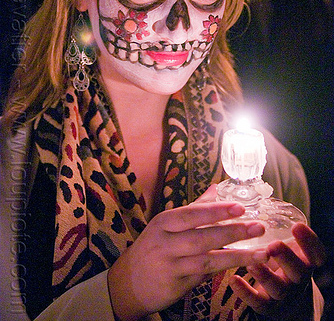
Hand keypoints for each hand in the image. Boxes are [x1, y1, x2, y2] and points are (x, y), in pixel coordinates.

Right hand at [108, 185, 267, 320]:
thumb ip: (193, 208)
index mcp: (164, 222)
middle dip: (232, 231)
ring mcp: (170, 265)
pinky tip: (243, 267)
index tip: (240, 207)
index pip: (192, 213)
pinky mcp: (176, 284)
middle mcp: (165, 242)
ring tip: (261, 251)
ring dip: (237, 255)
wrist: (127, 283)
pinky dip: (224, 270)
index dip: (216, 210)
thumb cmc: (153, 248)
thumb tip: (215, 188)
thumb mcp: (166, 225)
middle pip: (202, 235)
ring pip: (207, 259)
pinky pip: (204, 276)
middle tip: (258, 226)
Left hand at [229, 222, 326, 319]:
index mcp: (306, 262)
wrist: (289, 303)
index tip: (298, 226)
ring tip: (250, 263)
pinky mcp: (267, 307)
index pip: (316, 255)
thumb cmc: (284, 263)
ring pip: (278, 289)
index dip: (309, 242)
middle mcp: (298, 279)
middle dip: (287, 258)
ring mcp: (284, 295)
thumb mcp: (290, 247)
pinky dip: (246, 292)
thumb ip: (278, 226)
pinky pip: (258, 303)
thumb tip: (250, 191)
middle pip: (298, 272)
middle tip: (273, 245)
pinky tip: (233, 279)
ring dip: (264, 275)